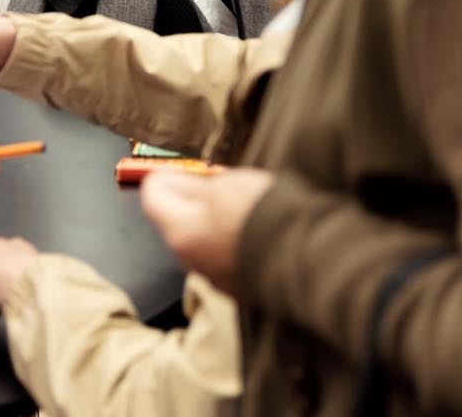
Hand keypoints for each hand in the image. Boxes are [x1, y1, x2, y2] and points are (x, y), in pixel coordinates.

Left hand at [140, 167, 274, 295]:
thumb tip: (171, 180)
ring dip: (216, 224)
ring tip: (246, 211)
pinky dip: (235, 245)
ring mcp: (216, 279)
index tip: (189, 172)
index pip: (152, 194)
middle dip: (194, 201)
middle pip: (177, 218)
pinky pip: (226, 258)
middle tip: (224, 189)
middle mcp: (191, 260)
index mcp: (180, 232)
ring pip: (203, 239)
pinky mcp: (239, 290)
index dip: (168, 176)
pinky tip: (257, 234)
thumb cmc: (264, 216)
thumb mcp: (224, 185)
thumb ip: (192, 184)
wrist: (309, 258)